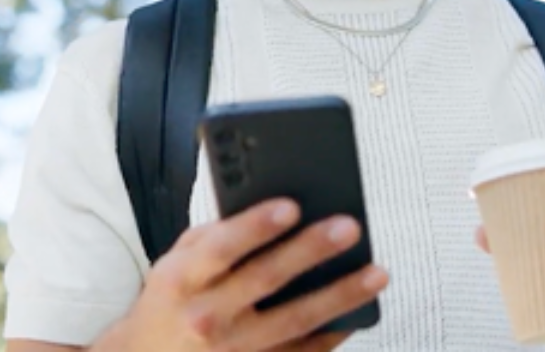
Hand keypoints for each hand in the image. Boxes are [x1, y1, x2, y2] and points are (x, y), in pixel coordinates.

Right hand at [98, 198, 387, 351]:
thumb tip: (268, 210)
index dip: (256, 226)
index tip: (291, 206)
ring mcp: (233, 350)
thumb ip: (212, 237)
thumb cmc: (170, 301)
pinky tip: (357, 312)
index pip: (221, 247)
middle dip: (310, 250)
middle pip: (265, 279)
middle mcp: (206, 316)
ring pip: (295, 320)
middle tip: (347, 227)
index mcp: (181, 279)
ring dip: (340, 295)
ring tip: (375, 271)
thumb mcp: (174, 262)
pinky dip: (332, 333)